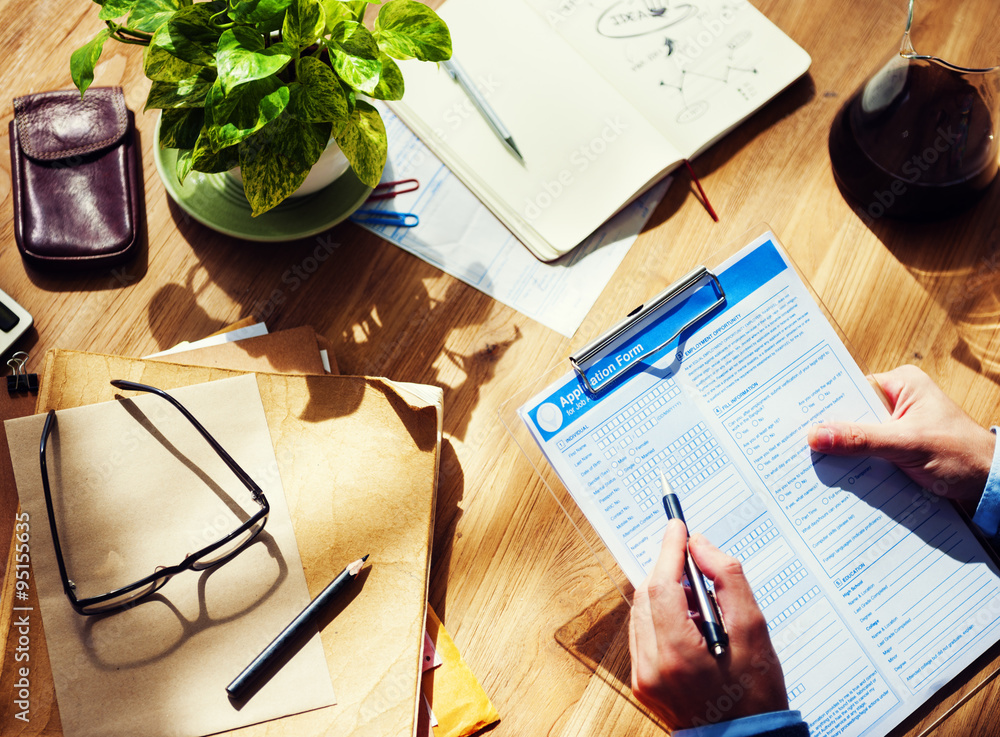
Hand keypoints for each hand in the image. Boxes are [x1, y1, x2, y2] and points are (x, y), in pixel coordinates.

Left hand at [629, 519, 787, 727]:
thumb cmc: (756, 696)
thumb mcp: (754, 632)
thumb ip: (728, 581)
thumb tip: (700, 546)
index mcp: (677, 656)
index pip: (661, 587)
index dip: (669, 551)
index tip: (678, 527)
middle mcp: (651, 668)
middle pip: (646, 596)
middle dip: (667, 570)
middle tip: (693, 558)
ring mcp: (643, 677)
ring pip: (642, 612)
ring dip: (664, 593)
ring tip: (699, 597)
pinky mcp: (643, 682)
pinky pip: (643, 633)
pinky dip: (661, 616)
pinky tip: (688, 619)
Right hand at [807, 365, 994, 505]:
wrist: (992, 487)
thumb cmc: (962, 456)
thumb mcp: (907, 444)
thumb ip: (861, 439)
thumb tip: (816, 435)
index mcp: (901, 384)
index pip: (850, 388)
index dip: (824, 403)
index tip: (796, 417)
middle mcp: (897, 401)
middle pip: (850, 414)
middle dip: (830, 431)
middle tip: (797, 444)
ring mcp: (896, 427)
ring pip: (856, 436)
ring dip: (842, 452)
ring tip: (810, 462)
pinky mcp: (896, 450)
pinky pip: (866, 454)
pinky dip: (855, 465)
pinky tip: (836, 475)